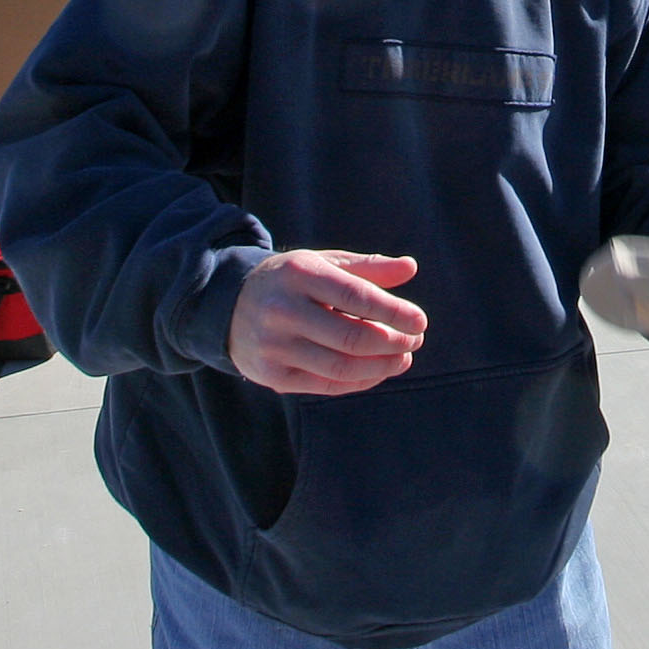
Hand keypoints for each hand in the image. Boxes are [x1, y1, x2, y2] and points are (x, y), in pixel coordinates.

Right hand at [227, 250, 425, 396]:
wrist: (228, 305)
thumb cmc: (292, 281)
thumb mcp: (324, 264)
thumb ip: (368, 268)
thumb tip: (411, 267)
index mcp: (300, 273)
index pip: (357, 296)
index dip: (395, 312)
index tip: (420, 321)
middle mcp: (283, 310)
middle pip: (352, 337)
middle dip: (393, 342)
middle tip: (415, 340)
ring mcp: (274, 346)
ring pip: (342, 367)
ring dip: (382, 366)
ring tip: (403, 358)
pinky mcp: (272, 375)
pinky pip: (326, 385)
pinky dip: (360, 381)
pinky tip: (378, 371)